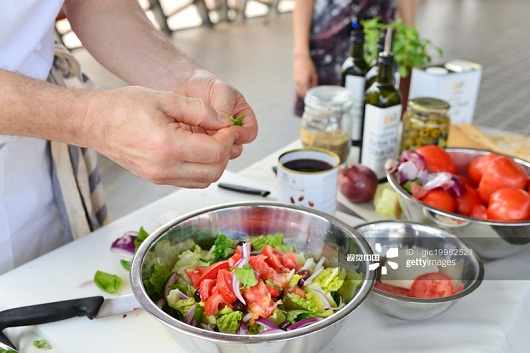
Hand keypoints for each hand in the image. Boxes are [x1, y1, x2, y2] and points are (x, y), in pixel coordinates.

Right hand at [84, 86, 235, 187]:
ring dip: (214, 162)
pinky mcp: (157, 180)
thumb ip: (200, 110)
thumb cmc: (124, 106)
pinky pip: (190, 181)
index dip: (228, 137)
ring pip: (205, 180)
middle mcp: (164, 168)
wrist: (94, 122)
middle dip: (225, 151)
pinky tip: (196, 149)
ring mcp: (160, 177)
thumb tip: (224, 121)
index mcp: (167, 146)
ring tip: (209, 140)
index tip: (226, 125)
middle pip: (214, 171)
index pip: (216, 152)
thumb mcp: (166, 98)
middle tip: (221, 133)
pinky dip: (201, 168)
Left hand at [174, 69, 257, 158]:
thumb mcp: (219, 89)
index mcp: (242, 116)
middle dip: (226, 142)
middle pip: (237, 147)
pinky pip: (204, 153)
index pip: (250, 132)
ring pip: (221, 153)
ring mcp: (215, 139)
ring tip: (199, 131)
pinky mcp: (200, 145)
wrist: (181, 86)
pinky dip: (199, 147)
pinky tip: (191, 136)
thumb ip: (225, 107)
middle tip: (213, 133)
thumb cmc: (203, 84)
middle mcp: (230, 131)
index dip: (243, 134)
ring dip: (211, 145)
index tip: (231, 131)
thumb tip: (227, 125)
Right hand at [294, 55, 317, 97]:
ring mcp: (295, 81)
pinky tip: (304, 87)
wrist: (301, 59)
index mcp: (304, 82)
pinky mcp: (294, 79)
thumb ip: (314, 83)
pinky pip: (297, 87)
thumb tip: (314, 89)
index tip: (312, 96)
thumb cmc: (308, 66)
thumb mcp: (314, 74)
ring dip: (302, 92)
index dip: (308, 96)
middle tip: (310, 95)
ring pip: (298, 90)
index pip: (305, 93)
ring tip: (308, 91)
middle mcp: (298, 83)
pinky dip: (300, 88)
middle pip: (300, 93)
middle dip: (305, 95)